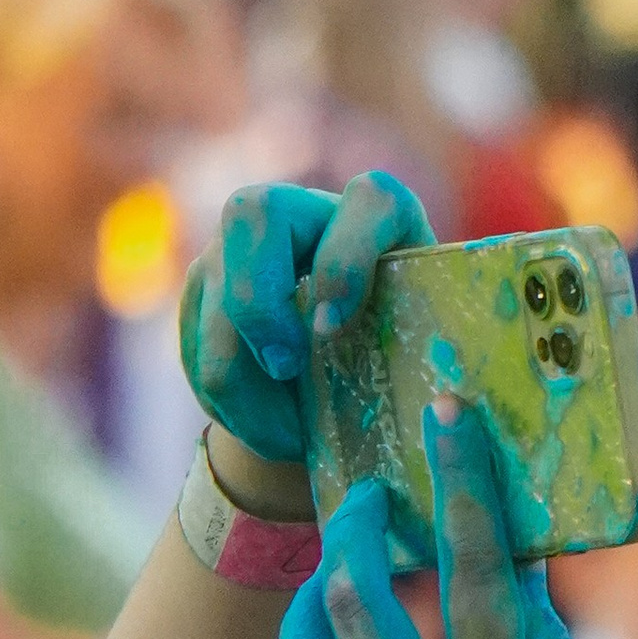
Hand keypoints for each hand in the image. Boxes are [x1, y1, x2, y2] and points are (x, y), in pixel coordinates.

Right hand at [177, 172, 434, 473]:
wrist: (351, 365)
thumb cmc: (407, 351)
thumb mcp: (429, 343)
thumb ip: (435, 345)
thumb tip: (446, 401)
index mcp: (381, 210)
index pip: (370, 201)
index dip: (346, 262)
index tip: (334, 329)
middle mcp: (301, 209)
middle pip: (252, 216)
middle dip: (260, 303)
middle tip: (288, 368)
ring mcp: (240, 243)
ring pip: (214, 299)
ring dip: (244, 382)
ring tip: (289, 437)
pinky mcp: (204, 286)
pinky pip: (192, 344)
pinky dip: (225, 401)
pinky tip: (267, 431)